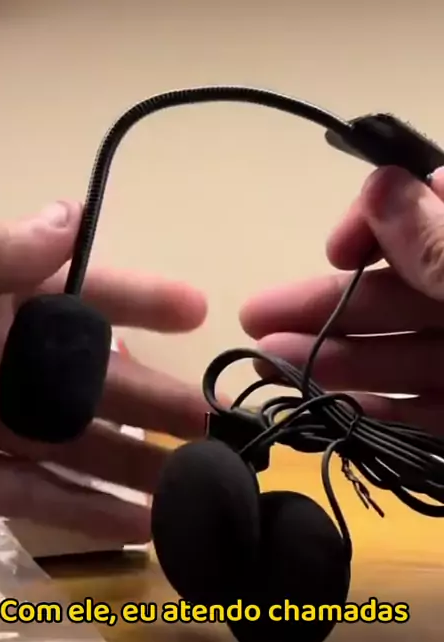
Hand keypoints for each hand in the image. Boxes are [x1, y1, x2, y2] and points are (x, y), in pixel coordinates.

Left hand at [0, 201, 207, 540]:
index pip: (76, 290)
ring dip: (131, 465)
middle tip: (210, 422)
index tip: (198, 309)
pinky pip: (31, 494)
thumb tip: (69, 214)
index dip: (137, 295)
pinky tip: (138, 524)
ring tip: (191, 485)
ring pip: (69, 444)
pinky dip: (83, 510)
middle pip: (87, 378)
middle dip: (151, 398)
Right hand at [240, 165, 443, 434]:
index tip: (336, 252)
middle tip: (254, 319)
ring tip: (267, 365)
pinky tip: (327, 411)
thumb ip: (441, 247)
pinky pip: (423, 417)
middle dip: (325, 306)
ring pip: (401, 357)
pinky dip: (376, 414)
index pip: (425, 214)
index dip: (373, 224)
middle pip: (397, 298)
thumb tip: (380, 185)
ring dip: (333, 359)